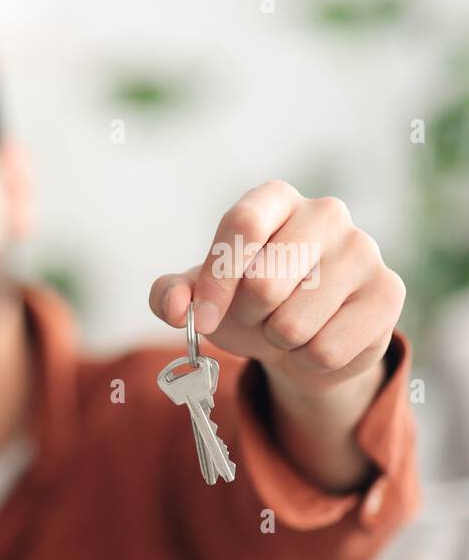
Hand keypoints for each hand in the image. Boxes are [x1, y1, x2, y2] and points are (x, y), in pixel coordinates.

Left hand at [148, 180, 404, 397]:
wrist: (300, 339)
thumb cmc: (246, 305)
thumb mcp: (200, 297)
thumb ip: (170, 295)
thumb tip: (175, 309)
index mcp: (274, 200)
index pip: (242, 224)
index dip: (216, 279)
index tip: (201, 317)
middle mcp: (326, 213)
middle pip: (264, 282)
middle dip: (246, 316)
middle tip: (255, 315)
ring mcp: (364, 250)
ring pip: (293, 324)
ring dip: (278, 340)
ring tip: (288, 326)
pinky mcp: (389, 293)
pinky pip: (326, 349)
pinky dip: (307, 360)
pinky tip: (316, 340)